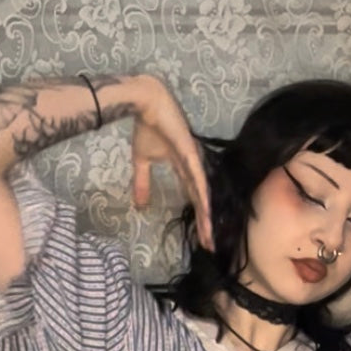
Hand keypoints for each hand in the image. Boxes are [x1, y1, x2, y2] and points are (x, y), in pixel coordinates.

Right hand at [130, 76, 213, 249]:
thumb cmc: (147, 127)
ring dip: (207, 217)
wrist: (146, 103)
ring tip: (210, 237)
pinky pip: (199, 180)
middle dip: (205, 225)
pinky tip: (208, 213)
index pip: (193, 198)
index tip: (201, 237)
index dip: (198, 217)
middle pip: (201, 201)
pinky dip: (203, 196)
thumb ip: (142, 182)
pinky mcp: (191, 154)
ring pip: (203, 195)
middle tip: (210, 246)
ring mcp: (193, 161)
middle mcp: (192, 167)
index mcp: (183, 168)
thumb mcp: (141, 160)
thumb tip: (139, 205)